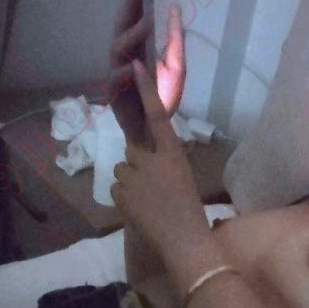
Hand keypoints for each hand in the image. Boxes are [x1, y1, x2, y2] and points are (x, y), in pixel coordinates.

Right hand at [108, 0, 185, 144]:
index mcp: (138, 42)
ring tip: (148, 22)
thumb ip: (175, 40)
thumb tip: (174, 6)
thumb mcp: (176, 66)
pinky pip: (116, 78)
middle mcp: (125, 51)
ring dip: (133, 32)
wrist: (154, 131)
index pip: (137, 6)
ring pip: (118, 45)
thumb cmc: (160, 98)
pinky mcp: (115, 92)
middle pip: (123, 18)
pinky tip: (135, 66)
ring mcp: (118, 70)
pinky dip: (126, 71)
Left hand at [111, 59, 209, 261]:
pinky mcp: (121, 193)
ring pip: (122, 170)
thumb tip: (148, 161)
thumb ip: (165, 165)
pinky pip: (116, 188)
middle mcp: (151, 159)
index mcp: (173, 154)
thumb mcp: (184, 179)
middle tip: (152, 186)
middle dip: (137, 164)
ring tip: (148, 201)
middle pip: (132, 150)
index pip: (158, 115)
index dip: (146, 91)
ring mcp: (133, 176)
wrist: (184, 241)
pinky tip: (140, 210)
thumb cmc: (191, 212)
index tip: (135, 66)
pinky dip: (124, 198)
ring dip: (130, 181)